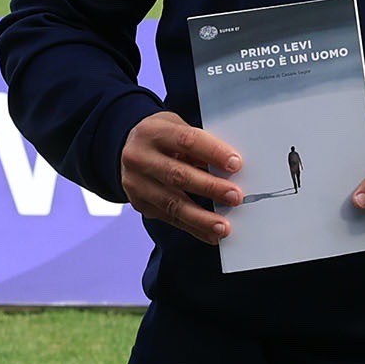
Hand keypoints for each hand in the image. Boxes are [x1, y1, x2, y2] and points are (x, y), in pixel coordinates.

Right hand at [118, 110, 241, 241]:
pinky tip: (210, 234)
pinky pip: (169, 218)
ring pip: (172, 203)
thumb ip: (199, 146)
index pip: (186, 141)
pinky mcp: (139, 204)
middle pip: (177, 175)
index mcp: (153, 132)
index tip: (235, 164)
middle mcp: (139, 157)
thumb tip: (229, 170)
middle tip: (234, 196)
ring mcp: (136, 183)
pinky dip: (193, 228)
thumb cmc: (162, 139)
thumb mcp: (177, 129)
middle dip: (209, 187)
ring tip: (223, 226)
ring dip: (201, 218)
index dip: (213, 152)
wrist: (129, 149)